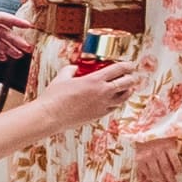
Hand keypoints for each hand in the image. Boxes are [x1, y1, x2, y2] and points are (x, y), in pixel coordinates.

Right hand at [7, 56, 142, 146]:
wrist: (51, 116)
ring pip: (124, 97)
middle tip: (131, 75)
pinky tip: (115, 100)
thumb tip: (75, 68)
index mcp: (95, 80)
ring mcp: (103, 105)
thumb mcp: (63, 76)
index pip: (118, 70)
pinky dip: (117, 102)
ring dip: (127, 91)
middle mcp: (103, 93)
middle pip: (127, 83)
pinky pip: (114, 108)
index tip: (130, 64)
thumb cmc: (55, 96)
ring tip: (128, 88)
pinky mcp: (99, 115)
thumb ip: (72, 69)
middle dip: (131, 78)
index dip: (127, 65)